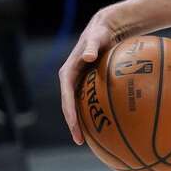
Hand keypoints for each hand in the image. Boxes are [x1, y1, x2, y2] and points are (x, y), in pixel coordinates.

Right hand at [57, 11, 123, 144]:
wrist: (104, 30)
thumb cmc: (100, 33)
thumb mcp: (95, 39)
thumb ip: (91, 48)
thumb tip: (87, 57)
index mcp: (67, 72)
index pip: (66, 96)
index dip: (69, 112)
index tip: (74, 126)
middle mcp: (70, 80)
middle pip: (69, 106)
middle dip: (73, 124)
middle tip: (80, 141)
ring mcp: (79, 83)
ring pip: (78, 107)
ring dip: (81, 123)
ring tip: (88, 141)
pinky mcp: (88, 84)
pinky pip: (90, 102)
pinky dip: (94, 114)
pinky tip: (105, 127)